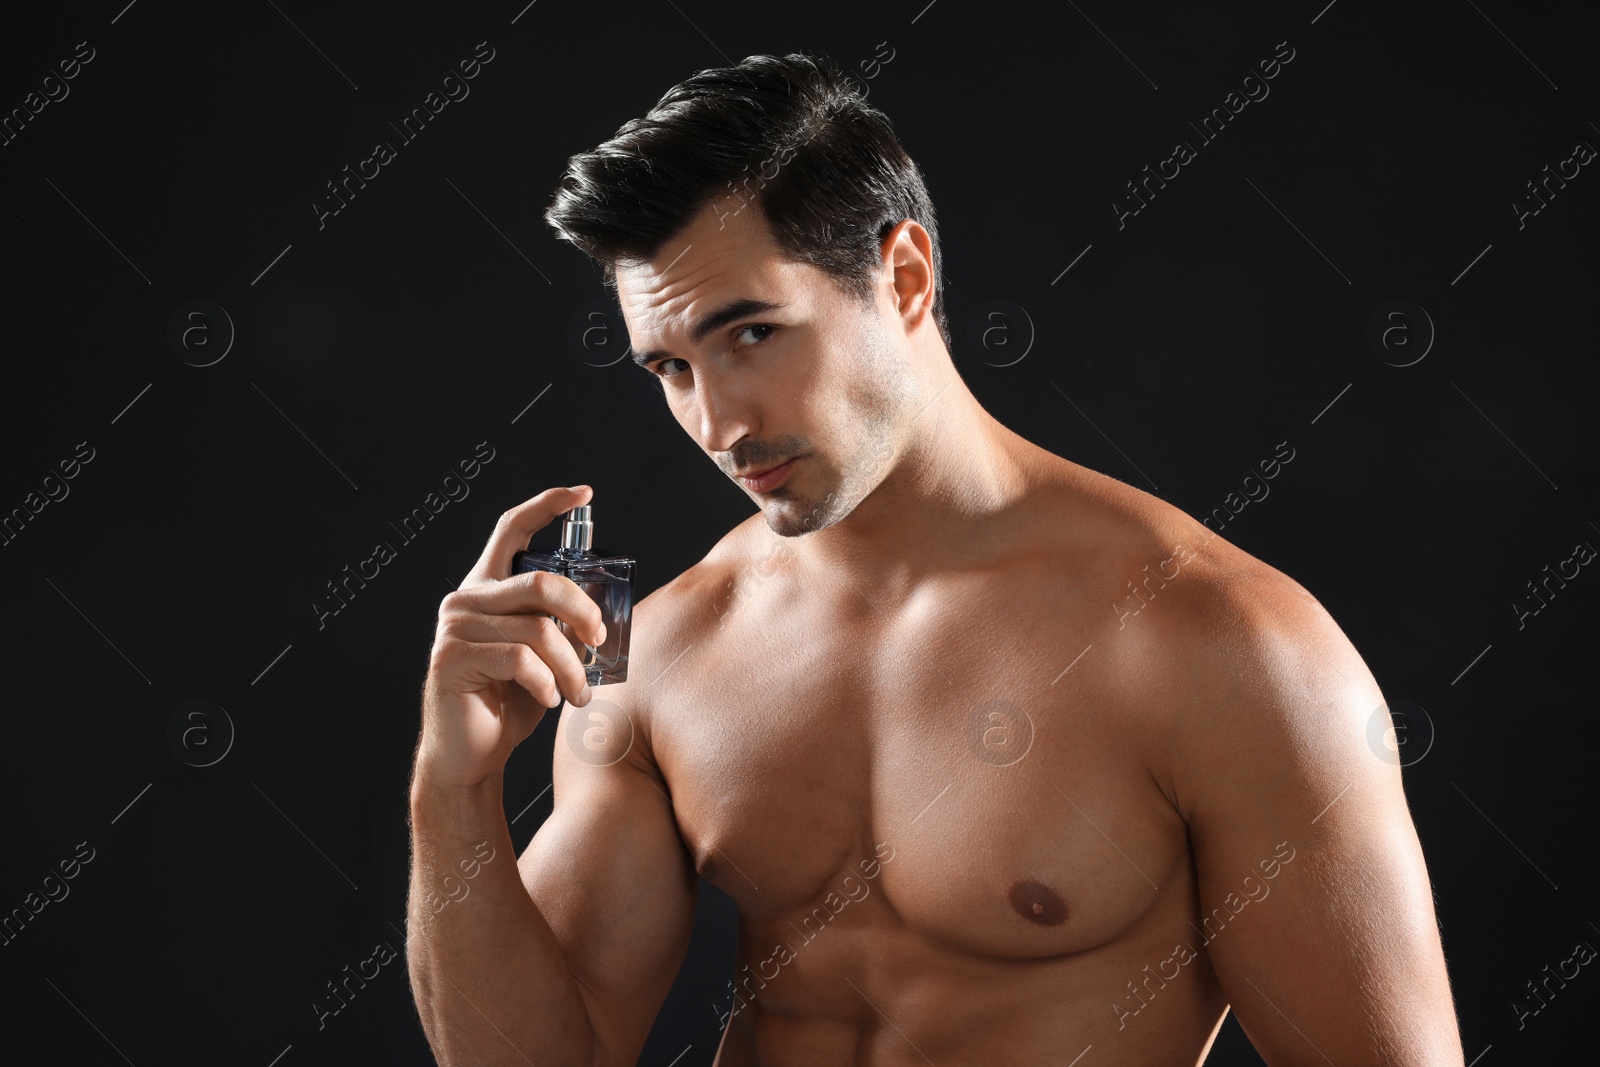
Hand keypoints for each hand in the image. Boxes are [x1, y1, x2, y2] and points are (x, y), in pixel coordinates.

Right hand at [417, 485, 608, 789]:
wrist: (470, 754)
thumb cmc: (508, 702)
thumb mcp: (540, 654)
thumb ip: (556, 624)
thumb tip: (600, 614)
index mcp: (488, 588)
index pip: (512, 528)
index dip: (547, 504)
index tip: (584, 493)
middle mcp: (466, 599)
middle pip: (541, 583)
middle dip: (583, 612)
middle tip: (600, 641)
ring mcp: (455, 627)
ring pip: (537, 630)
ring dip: (570, 667)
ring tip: (577, 693)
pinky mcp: (452, 658)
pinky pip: (520, 660)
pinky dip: (547, 683)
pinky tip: (548, 699)